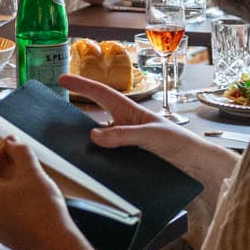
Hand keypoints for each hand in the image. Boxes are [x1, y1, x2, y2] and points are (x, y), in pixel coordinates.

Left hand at [0, 138, 79, 249]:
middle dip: (5, 169)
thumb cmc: (42, 211)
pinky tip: (29, 202)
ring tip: (27, 183)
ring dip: (8, 187)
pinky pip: (2, 213)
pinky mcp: (2, 235)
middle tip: (22, 164)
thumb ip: (20, 152)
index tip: (14, 149)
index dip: (1, 153)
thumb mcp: (32, 172)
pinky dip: (12, 204)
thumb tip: (12, 142)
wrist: (54, 242)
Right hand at [61, 75, 240, 192]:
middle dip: (74, 120)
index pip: (101, 94)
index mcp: (130, 112)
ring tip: (67, 153)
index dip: (82, 84)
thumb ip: (124, 134)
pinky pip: (106, 161)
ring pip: (99, 143)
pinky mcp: (127, 162)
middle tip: (53, 123)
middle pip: (93, 119)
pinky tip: (88, 171)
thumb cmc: (180, 143)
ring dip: (85, 147)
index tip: (62, 78)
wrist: (196, 167)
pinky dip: (96, 164)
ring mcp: (125, 145)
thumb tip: (94, 134)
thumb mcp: (152, 135)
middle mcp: (124, 127)